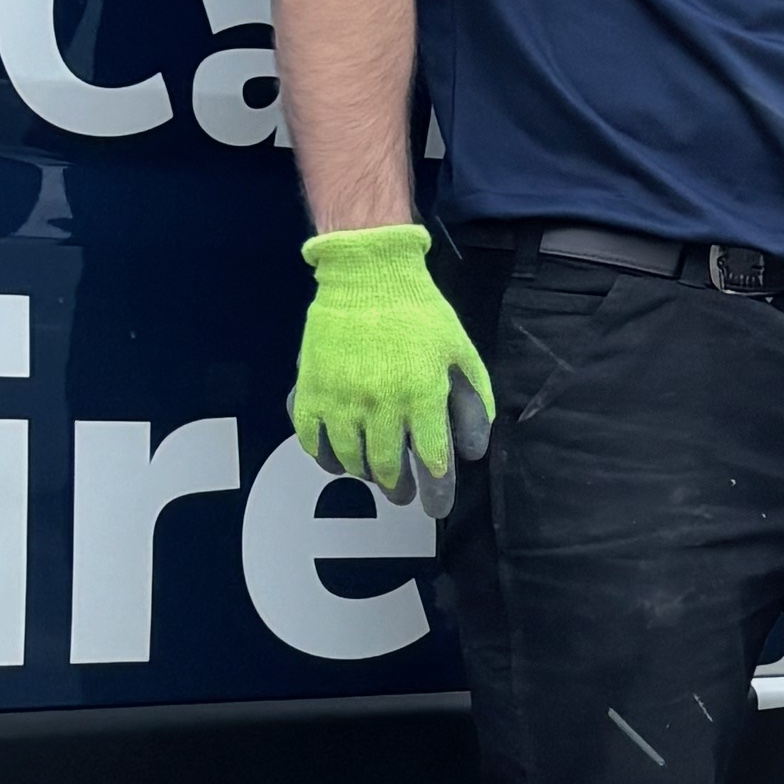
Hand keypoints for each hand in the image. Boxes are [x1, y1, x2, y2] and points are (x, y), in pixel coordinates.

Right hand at [292, 225, 494, 508]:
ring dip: (367, 474)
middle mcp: (380, 404)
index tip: (437, 507)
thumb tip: (472, 450)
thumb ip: (472, 401)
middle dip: (400, 488)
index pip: (432, 460)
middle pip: (389, 468)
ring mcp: (341, 400)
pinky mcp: (311, 392)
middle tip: (405, 492)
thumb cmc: (420, 312)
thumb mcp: (460, 350)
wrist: (367, 275)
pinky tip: (340, 458)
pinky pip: (313, 443)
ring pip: (351, 461)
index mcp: (421, 393)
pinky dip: (327, 458)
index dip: (436, 492)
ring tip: (377, 473)